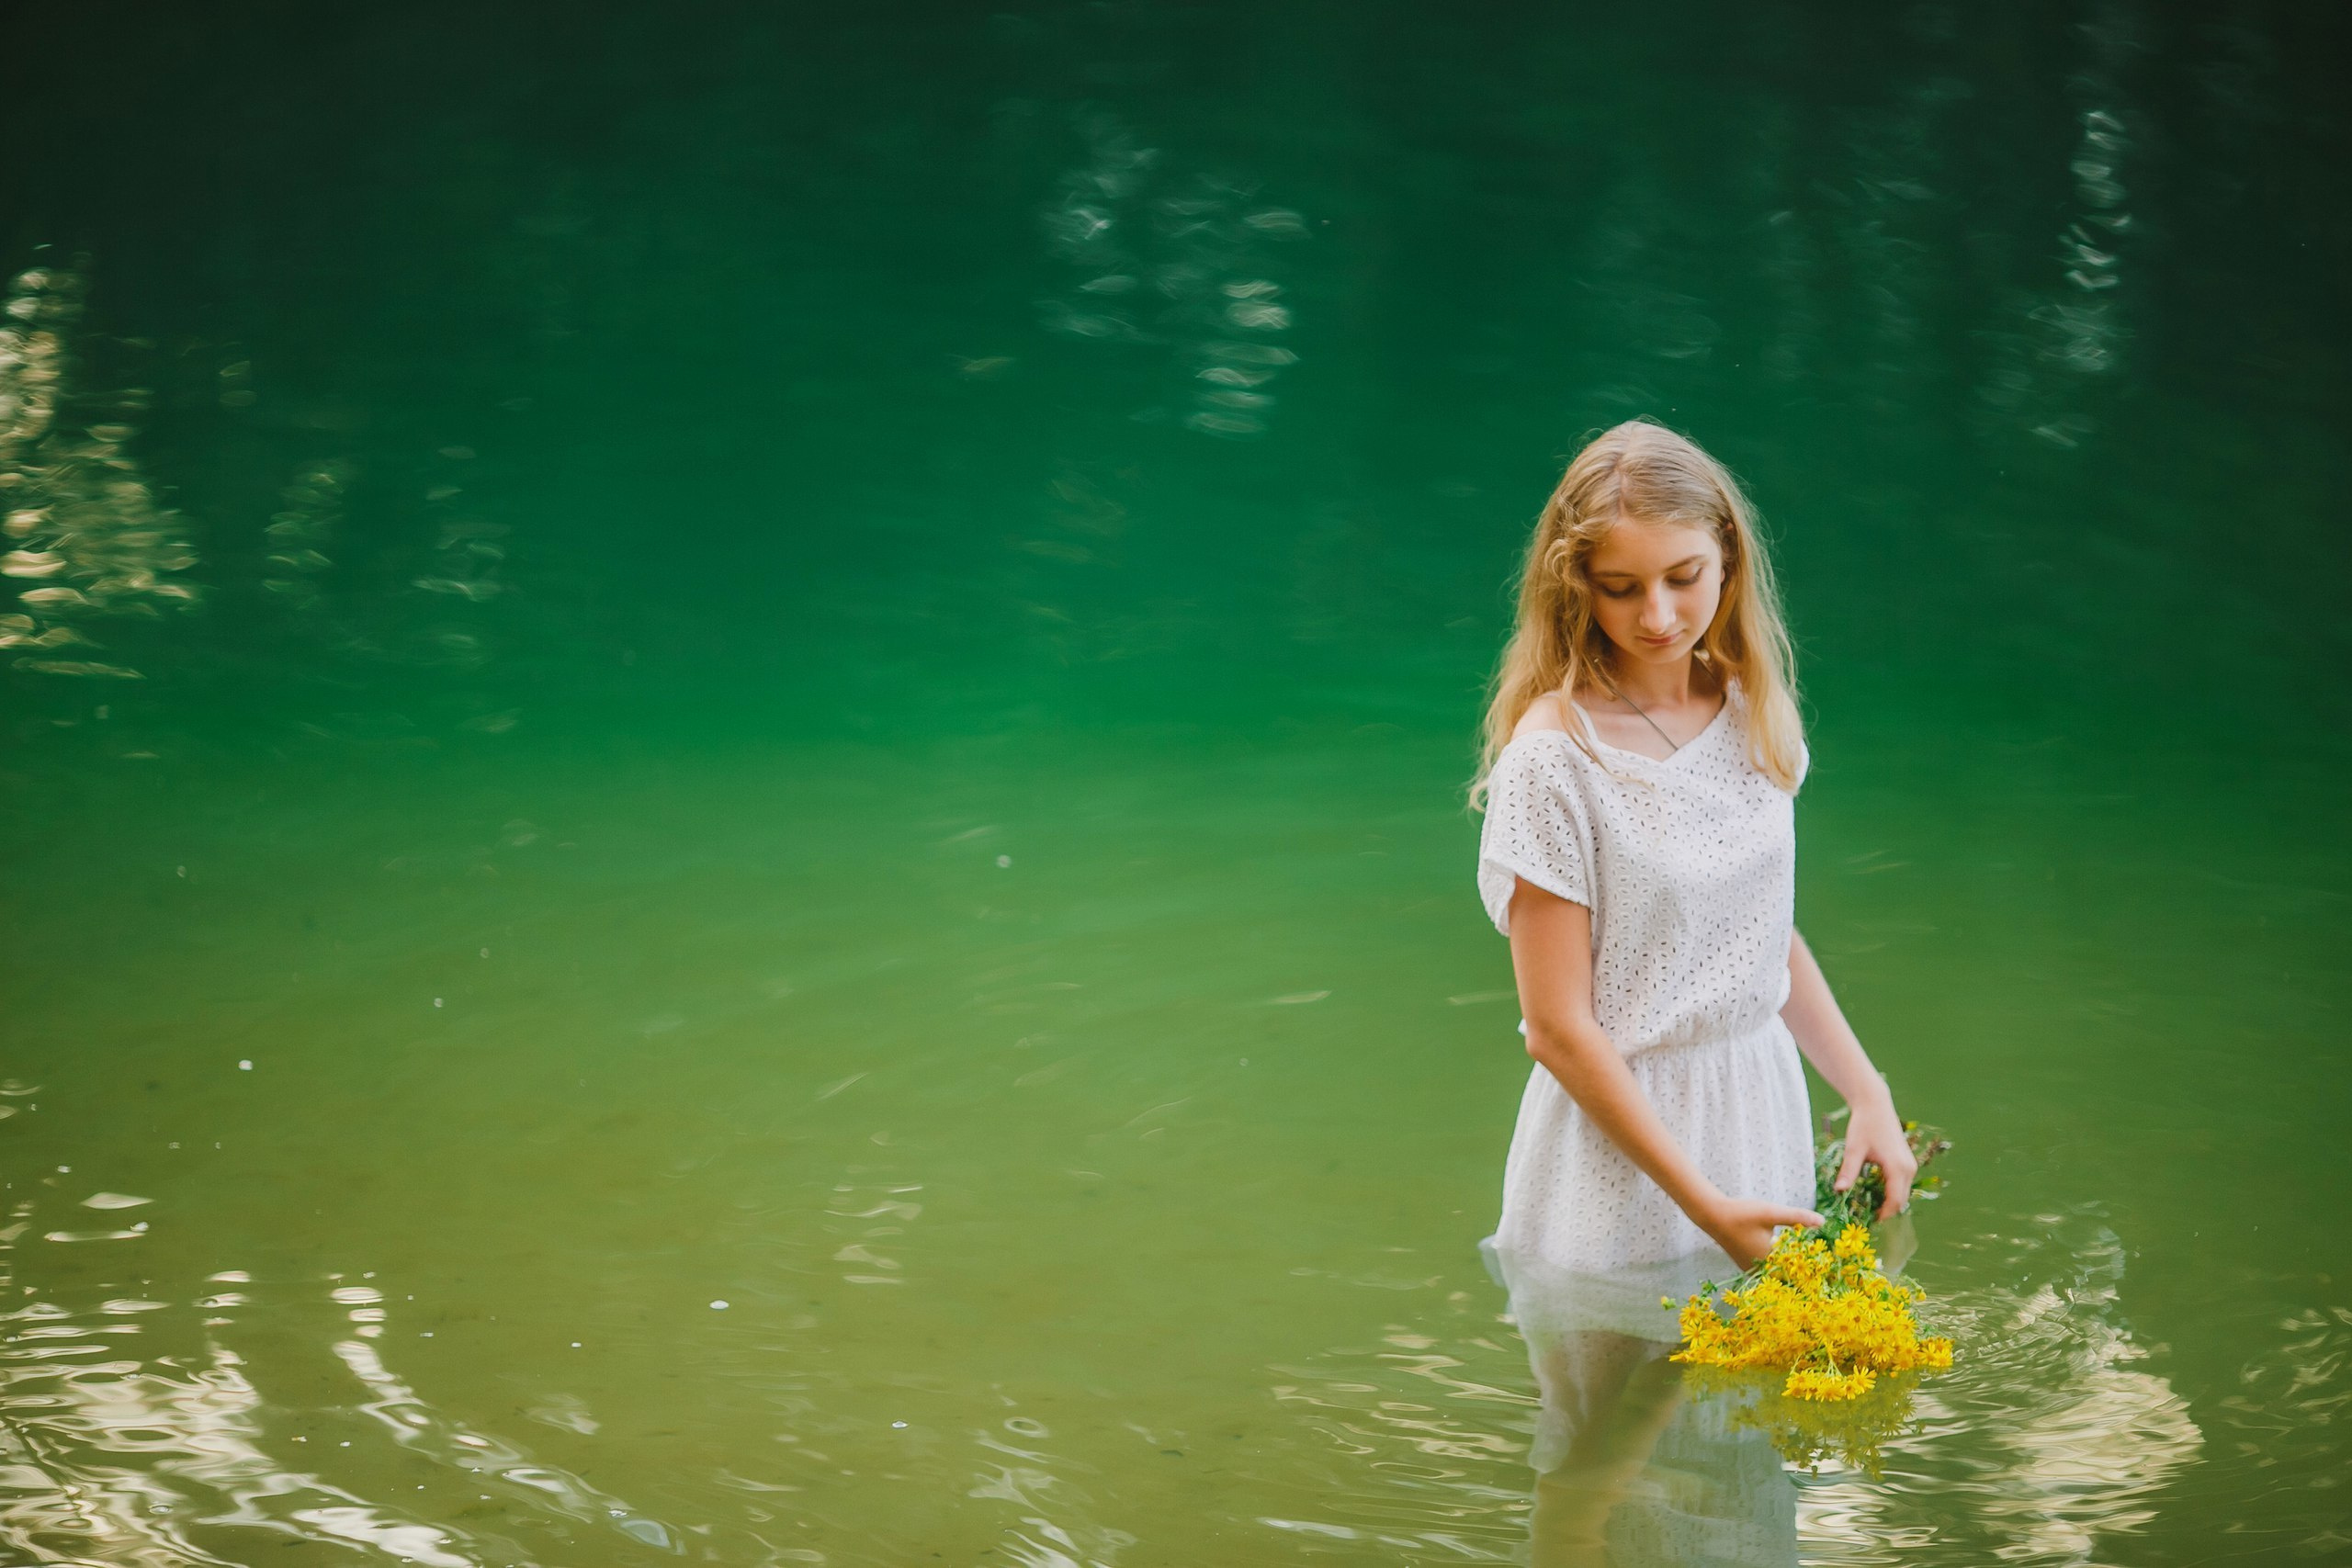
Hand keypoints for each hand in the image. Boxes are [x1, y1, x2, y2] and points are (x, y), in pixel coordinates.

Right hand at [1695, 1194, 1822, 1268]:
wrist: (1712, 1215)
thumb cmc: (1742, 1214)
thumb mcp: (1772, 1213)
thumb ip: (1798, 1217)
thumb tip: (1823, 1222)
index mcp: (1769, 1261)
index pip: (1797, 1273)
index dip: (1811, 1269)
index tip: (1824, 1264)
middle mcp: (1760, 1269)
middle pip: (1787, 1274)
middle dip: (1801, 1267)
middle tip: (1818, 1262)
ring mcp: (1751, 1268)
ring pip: (1775, 1271)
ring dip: (1788, 1264)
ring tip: (1803, 1255)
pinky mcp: (1745, 1263)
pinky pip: (1766, 1267)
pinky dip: (1775, 1261)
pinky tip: (1782, 1250)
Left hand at [1836, 1097, 1917, 1219]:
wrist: (1875, 1105)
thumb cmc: (1864, 1125)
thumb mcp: (1853, 1149)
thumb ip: (1848, 1171)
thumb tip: (1839, 1191)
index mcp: (1897, 1168)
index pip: (1894, 1201)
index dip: (1883, 1214)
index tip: (1869, 1221)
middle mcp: (1908, 1168)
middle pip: (1901, 1200)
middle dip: (1886, 1210)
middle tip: (1866, 1216)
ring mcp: (1910, 1165)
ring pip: (1903, 1192)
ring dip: (1889, 1201)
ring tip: (1868, 1205)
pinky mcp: (1907, 1161)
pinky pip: (1902, 1183)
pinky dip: (1891, 1191)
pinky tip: (1873, 1191)